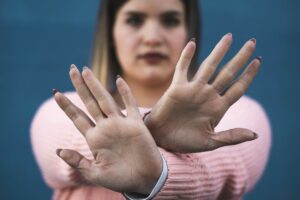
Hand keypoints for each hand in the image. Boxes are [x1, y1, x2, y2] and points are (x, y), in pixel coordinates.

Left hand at [53, 66, 161, 194]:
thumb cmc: (120, 179)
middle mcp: (106, 128)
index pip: (78, 118)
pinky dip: (125, 92)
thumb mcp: (95, 173)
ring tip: (85, 70)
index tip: (55, 93)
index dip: (67, 106)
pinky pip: (130, 105)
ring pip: (106, 100)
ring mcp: (121, 124)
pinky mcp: (136, 124)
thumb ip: (78, 162)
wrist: (145, 180)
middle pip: (89, 103)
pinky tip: (118, 80)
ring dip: (96, 86)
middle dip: (80, 87)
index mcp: (95, 138)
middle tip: (71, 69)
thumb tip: (58, 151)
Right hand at [144, 33, 259, 152]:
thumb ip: (231, 137)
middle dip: (240, 58)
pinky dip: (187, 56)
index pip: (237, 88)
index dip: (248, 76)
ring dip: (219, 52)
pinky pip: (182, 68)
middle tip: (252, 43)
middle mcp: (207, 95)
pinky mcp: (177, 88)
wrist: (162, 138)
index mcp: (217, 108)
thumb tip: (255, 135)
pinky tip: (193, 43)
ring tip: (229, 37)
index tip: (258, 62)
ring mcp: (193, 90)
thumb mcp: (210, 142)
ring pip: (209, 66)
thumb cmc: (185, 141)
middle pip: (227, 73)